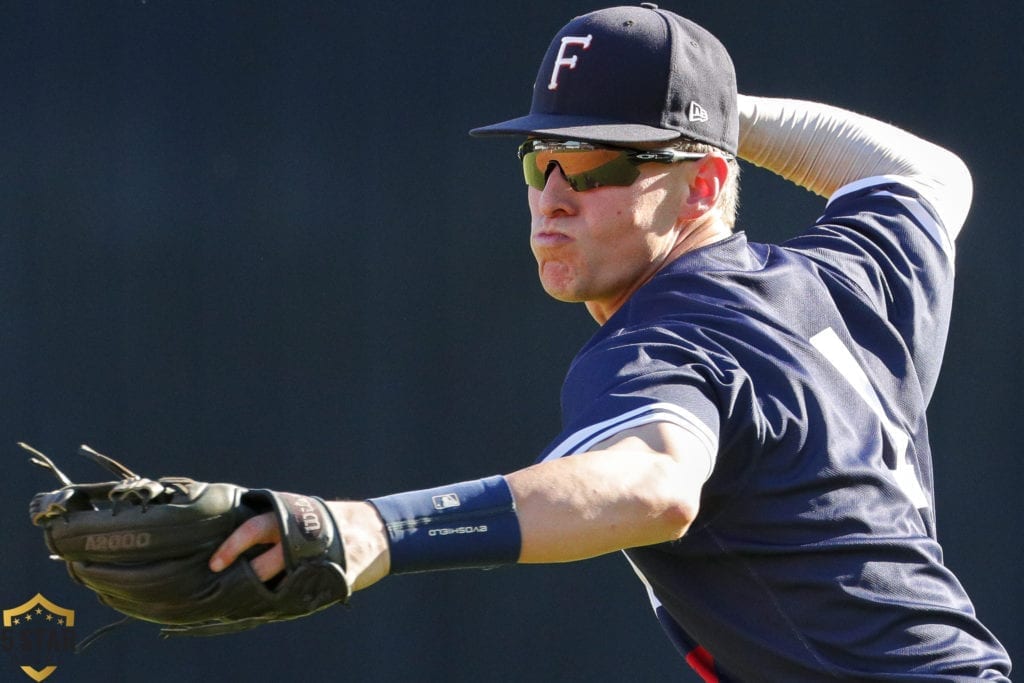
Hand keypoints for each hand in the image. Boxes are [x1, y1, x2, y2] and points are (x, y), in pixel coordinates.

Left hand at [210, 501, 390, 591]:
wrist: (376, 531)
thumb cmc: (330, 521)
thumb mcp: (302, 511)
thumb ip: (276, 523)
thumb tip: (237, 538)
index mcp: (291, 518)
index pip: (254, 529)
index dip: (232, 546)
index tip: (214, 564)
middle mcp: (301, 538)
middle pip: (266, 562)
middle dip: (250, 579)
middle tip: (235, 589)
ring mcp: (317, 560)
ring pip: (282, 583)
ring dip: (268, 593)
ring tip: (260, 598)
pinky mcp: (331, 579)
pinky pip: (302, 596)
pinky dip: (289, 603)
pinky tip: (282, 605)